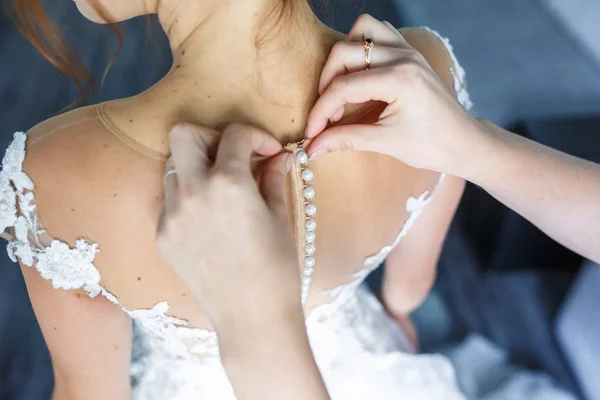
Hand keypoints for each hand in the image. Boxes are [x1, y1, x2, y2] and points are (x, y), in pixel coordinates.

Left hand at [156, 123, 300, 332]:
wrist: (251, 316)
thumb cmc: (275, 268)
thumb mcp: (280, 216)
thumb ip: (274, 177)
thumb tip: (279, 156)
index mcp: (228, 183)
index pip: (234, 134)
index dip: (257, 136)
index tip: (269, 151)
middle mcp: (193, 192)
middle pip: (183, 134)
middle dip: (211, 136)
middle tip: (233, 155)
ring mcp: (172, 214)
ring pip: (172, 166)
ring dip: (196, 165)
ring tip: (222, 186)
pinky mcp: (163, 235)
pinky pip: (170, 199)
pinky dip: (189, 195)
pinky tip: (211, 215)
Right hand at [305, 14, 480, 174]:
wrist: (465, 143)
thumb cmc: (432, 146)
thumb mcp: (386, 143)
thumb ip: (345, 139)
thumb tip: (312, 147)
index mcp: (399, 79)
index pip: (343, 87)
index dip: (321, 111)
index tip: (312, 132)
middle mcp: (403, 56)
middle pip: (344, 52)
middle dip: (327, 83)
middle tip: (328, 114)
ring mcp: (408, 50)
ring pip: (360, 30)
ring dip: (343, 57)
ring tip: (342, 87)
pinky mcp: (410, 53)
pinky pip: (379, 33)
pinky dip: (362, 46)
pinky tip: (361, 74)